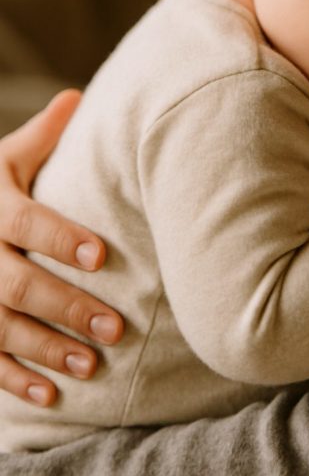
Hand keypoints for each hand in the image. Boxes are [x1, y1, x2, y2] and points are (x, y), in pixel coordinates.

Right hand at [0, 91, 123, 405]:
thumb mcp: (5, 158)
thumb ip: (42, 134)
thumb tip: (77, 96)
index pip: (24, 222)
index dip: (60, 238)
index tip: (100, 254)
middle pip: (16, 284)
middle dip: (64, 306)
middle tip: (114, 326)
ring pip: (0, 327)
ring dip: (46, 350)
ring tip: (92, 366)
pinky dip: (15, 381)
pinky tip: (52, 396)